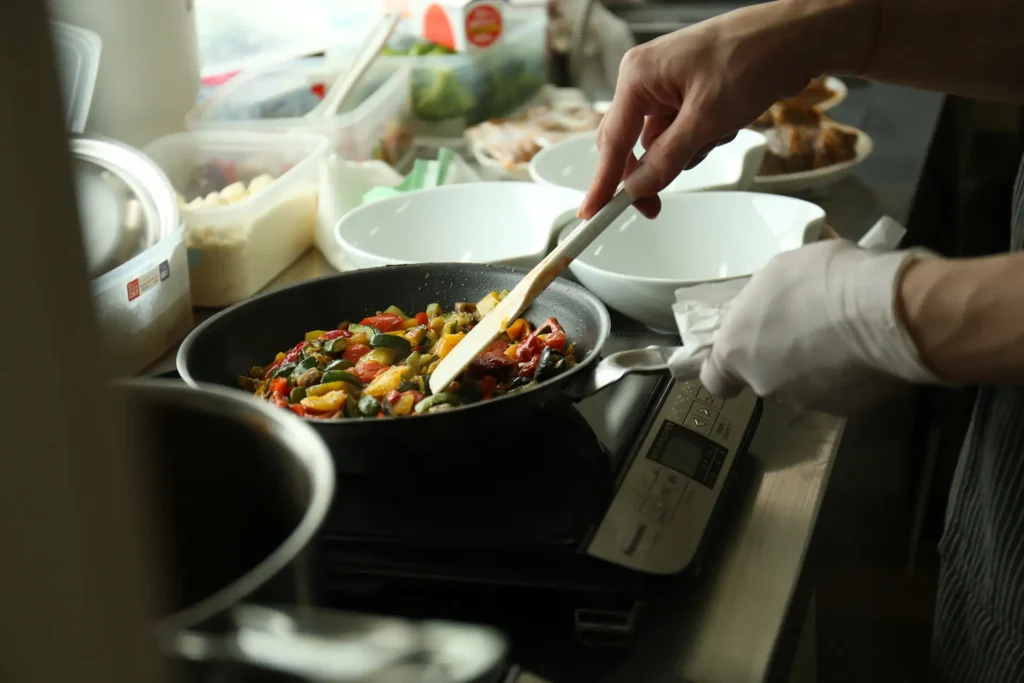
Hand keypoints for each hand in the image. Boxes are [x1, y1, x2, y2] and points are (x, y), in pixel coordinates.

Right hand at [578, 1, 845, 218]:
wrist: (797, 36)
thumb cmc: (752, 58)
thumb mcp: (708, 118)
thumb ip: (667, 158)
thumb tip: (636, 188)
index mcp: (638, 76)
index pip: (612, 141)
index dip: (602, 182)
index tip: (592, 213)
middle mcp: (645, 80)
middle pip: (630, 145)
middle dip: (654, 169)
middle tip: (656, 208)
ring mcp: (667, 87)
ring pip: (661, 143)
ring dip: (689, 150)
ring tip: (722, 127)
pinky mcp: (688, 94)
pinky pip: (682, 133)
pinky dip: (703, 138)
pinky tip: (728, 121)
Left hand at [699, 240, 938, 414]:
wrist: (885, 312)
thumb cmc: (821, 279)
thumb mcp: (778, 272)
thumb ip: (764, 301)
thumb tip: (772, 308)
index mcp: (737, 351)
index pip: (715, 379)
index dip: (728, 369)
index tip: (742, 355)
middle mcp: (765, 385)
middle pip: (766, 375)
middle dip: (783, 356)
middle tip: (810, 325)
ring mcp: (807, 402)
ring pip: (805, 385)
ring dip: (818, 365)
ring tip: (846, 335)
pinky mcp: (848, 409)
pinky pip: (842, 389)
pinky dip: (850, 375)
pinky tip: (868, 350)